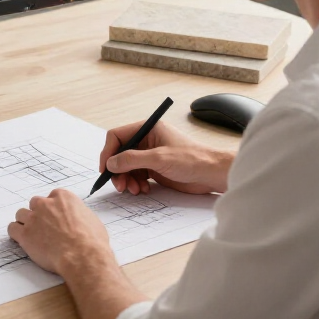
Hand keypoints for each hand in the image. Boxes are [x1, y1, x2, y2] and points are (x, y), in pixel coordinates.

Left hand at [8, 188, 111, 276]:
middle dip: (38, 214)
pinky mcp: (25, 234)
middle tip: (45, 228)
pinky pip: (12, 229)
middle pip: (35, 203)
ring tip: (33, 235)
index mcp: (63, 197)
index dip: (53, 209)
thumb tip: (77, 220)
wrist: (83, 256)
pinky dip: (16, 234)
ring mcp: (33, 218)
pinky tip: (23, 240)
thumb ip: (78, 214)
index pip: (52, 196)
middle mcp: (46, 204)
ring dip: (25, 223)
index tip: (55, 218)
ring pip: (21, 214)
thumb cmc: (91, 241)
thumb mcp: (91, 219)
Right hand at [99, 119, 232, 194]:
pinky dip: (136, 183)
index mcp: (148, 129)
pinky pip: (136, 175)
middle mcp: (147, 140)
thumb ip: (132, 159)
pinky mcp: (155, 169)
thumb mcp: (159, 158)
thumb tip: (111, 163)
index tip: (105, 169)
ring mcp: (151, 155)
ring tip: (134, 190)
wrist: (212, 174)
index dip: (108, 152)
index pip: (118, 136)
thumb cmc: (192, 159)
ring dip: (127, 179)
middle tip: (120, 185)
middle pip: (120, 153)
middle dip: (118, 170)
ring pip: (127, 167)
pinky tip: (143, 189)